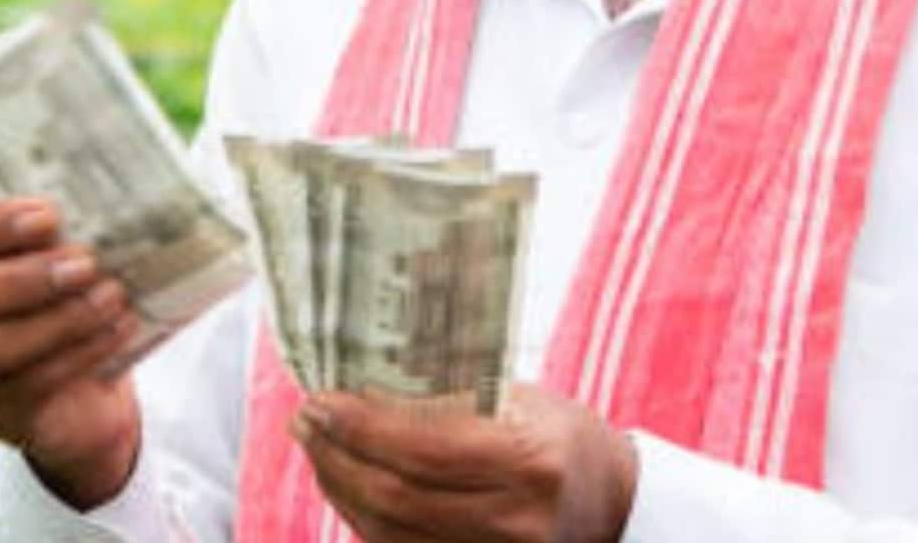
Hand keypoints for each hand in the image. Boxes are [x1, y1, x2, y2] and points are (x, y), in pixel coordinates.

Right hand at [0, 198, 158, 508]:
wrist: (82, 376)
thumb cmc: (61, 287)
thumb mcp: (52, 251)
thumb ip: (56, 231)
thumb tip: (98, 209)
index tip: (49, 217)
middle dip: (19, 278)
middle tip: (84, 263)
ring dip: (59, 318)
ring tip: (112, 295)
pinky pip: (27, 386)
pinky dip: (79, 352)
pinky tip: (118, 328)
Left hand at [291, 382, 638, 542]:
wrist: (611, 503)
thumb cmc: (559, 435)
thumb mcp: (515, 399)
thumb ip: (445, 400)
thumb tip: (360, 388)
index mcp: (531, 460)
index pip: (422, 448)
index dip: (361, 426)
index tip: (320, 399)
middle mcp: (515, 519)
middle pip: (396, 496)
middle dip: (338, 455)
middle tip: (306, 419)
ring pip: (390, 532)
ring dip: (341, 487)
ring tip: (319, 446)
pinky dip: (365, 518)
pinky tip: (348, 483)